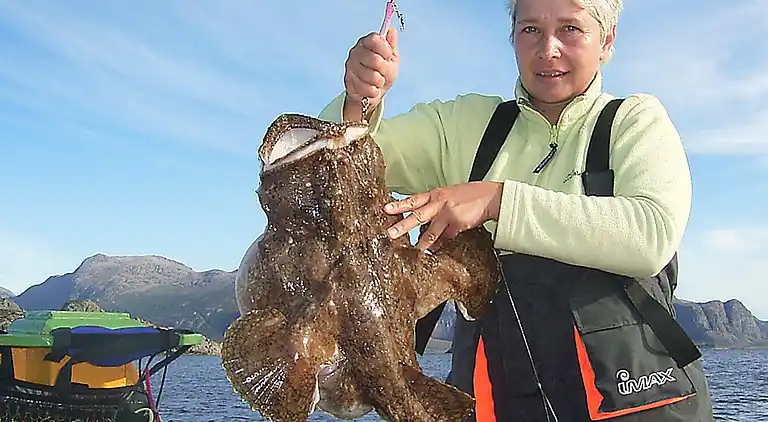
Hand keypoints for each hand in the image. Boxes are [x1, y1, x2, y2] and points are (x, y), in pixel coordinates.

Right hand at [343, 28, 399, 120]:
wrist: (373, 92)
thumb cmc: (383, 73)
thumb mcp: (392, 59)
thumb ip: (391, 46)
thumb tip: (391, 31)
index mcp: (367, 42)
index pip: (375, 40)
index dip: (385, 49)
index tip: (389, 56)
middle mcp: (356, 52)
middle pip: (375, 60)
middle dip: (384, 69)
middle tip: (383, 71)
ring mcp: (350, 67)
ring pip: (372, 76)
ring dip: (380, 82)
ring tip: (378, 81)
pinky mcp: (348, 81)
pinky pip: (366, 88)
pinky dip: (374, 91)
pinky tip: (372, 88)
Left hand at [383, 181, 503, 250]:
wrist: (489, 197)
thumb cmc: (469, 195)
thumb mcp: (448, 194)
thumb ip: (434, 204)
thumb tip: (421, 219)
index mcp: (435, 194)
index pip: (413, 200)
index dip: (399, 205)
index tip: (385, 209)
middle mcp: (438, 203)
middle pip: (416, 216)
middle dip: (402, 226)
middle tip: (390, 234)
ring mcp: (447, 214)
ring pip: (430, 231)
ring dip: (421, 242)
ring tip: (414, 250)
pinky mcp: (457, 224)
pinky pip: (444, 238)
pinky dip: (439, 244)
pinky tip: (433, 250)